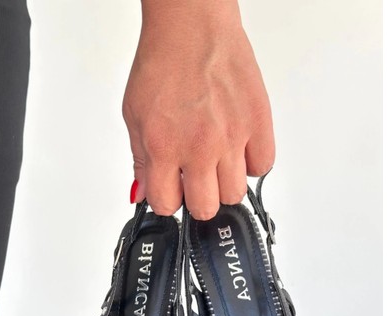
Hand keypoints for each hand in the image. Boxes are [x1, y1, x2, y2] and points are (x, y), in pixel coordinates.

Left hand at [123, 0, 274, 219]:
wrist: (193, 24)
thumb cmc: (163, 64)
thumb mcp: (135, 116)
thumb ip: (140, 160)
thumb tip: (143, 193)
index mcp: (163, 147)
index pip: (167, 205)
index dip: (168, 199)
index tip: (171, 190)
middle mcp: (199, 146)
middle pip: (205, 208)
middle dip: (197, 199)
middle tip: (195, 180)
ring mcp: (232, 136)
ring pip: (235, 194)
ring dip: (224, 184)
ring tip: (217, 162)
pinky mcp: (259, 122)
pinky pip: (263, 166)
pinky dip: (251, 163)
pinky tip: (238, 148)